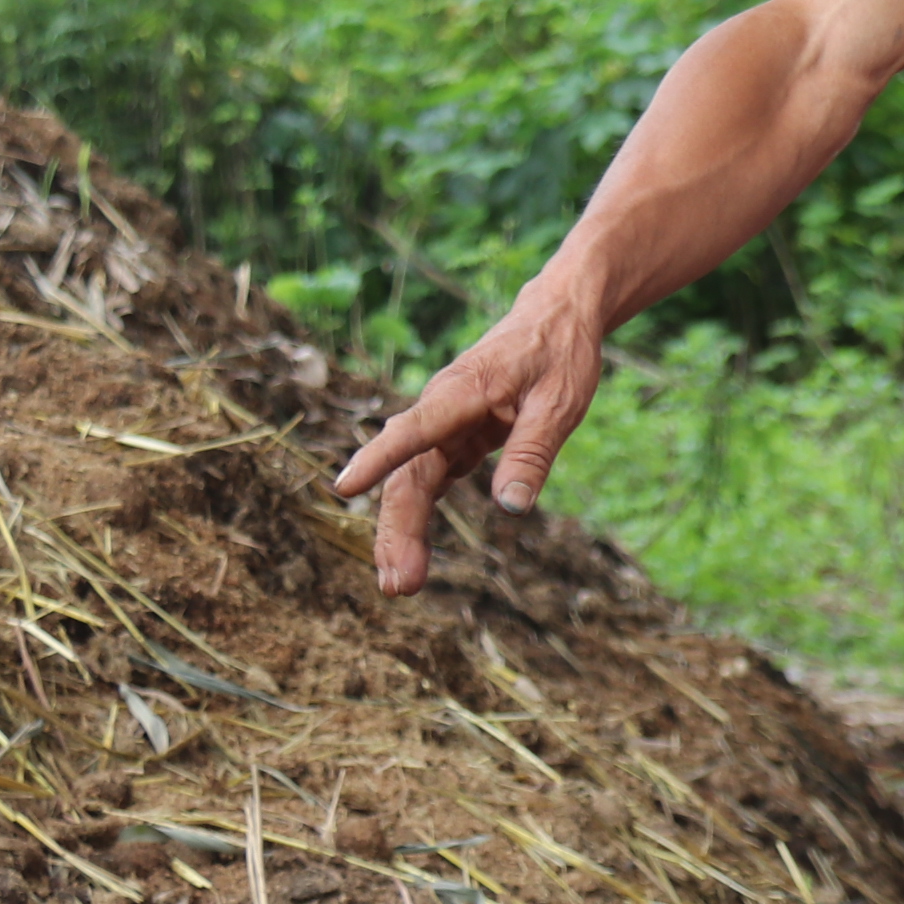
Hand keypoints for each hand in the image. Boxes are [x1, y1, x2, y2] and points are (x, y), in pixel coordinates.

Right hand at [330, 278, 609, 595]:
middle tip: (398, 584)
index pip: (415, 428)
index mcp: (463, 391)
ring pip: (412, 484)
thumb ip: (532, 453)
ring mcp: (444, 427)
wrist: (557, 318)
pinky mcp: (455, 440)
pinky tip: (408, 555)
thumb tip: (510, 508)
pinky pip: (429, 482)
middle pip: (407, 474)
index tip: (344, 487)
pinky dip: (420, 517)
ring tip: (399, 585)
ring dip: (402, 532)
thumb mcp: (559, 404)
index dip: (380, 457)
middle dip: (398, 529)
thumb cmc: (559, 354)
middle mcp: (441, 410)